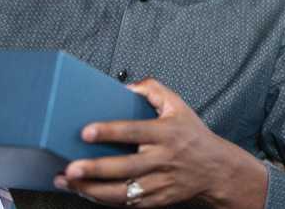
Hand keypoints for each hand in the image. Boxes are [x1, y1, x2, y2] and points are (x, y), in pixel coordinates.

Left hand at [55, 79, 265, 207]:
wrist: (216, 170)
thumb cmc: (192, 136)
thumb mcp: (178, 105)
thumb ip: (153, 90)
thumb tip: (126, 87)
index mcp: (166, 134)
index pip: (134, 131)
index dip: (110, 132)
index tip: (86, 132)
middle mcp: (162, 159)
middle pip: (126, 166)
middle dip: (96, 169)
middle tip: (70, 167)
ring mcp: (159, 182)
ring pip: (123, 190)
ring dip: (93, 189)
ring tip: (68, 181)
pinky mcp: (157, 199)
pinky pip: (127, 203)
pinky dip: (104, 200)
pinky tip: (85, 192)